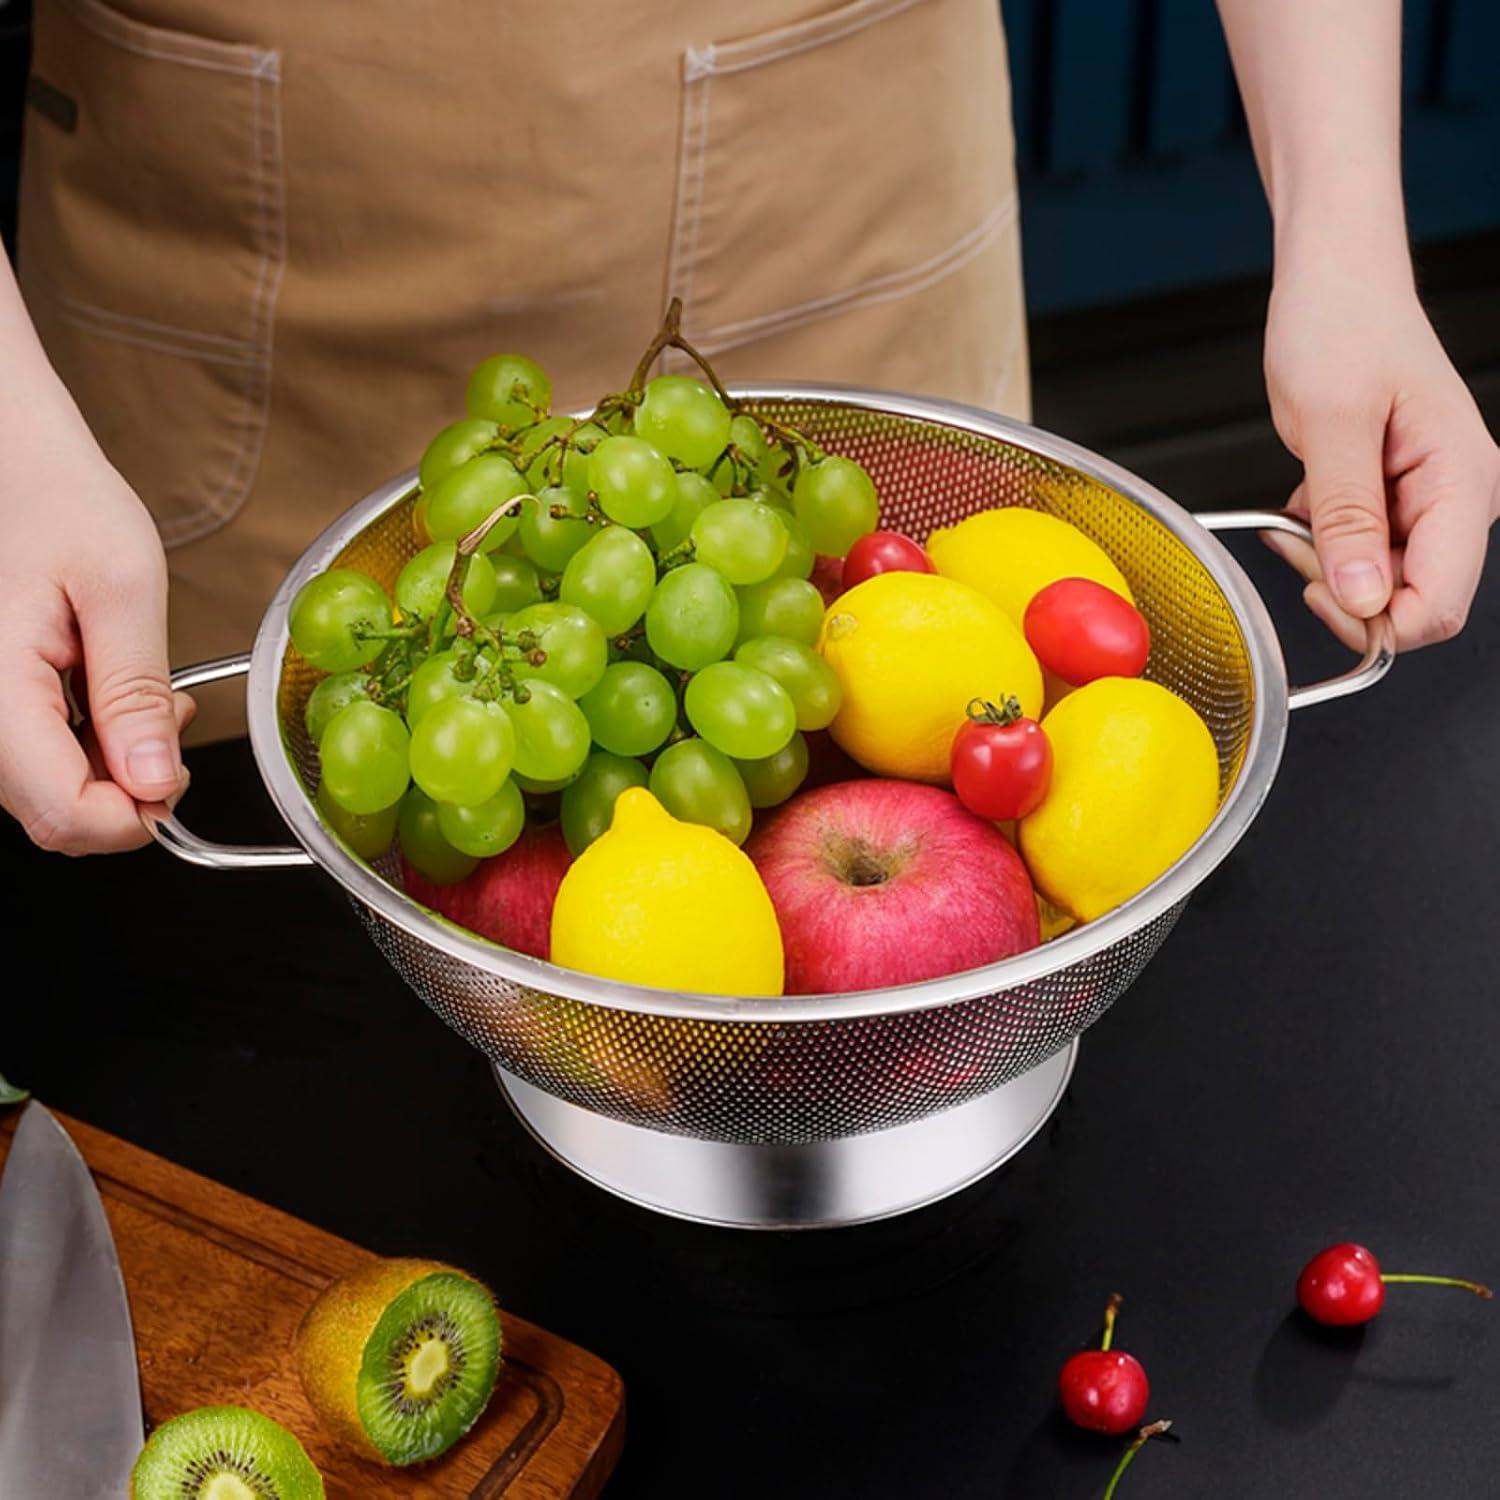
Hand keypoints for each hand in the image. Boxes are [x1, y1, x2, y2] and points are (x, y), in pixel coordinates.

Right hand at [0, 401, 192, 852]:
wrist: (18, 470)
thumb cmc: (64, 508)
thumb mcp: (123, 590)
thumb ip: (135, 692)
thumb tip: (155, 783)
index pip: (63, 813)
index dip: (135, 815)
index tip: (177, 768)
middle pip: (57, 817)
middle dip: (132, 792)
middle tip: (172, 719)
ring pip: (54, 798)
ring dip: (118, 771)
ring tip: (152, 699)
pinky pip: (45, 766)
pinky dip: (96, 751)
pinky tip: (119, 700)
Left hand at [1261, 262, 1499, 650]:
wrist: (1332, 282)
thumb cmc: (1340, 325)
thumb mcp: (1332, 422)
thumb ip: (1347, 516)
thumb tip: (1362, 597)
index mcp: (1464, 481)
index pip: (1442, 603)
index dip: (1377, 622)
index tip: (1319, 592)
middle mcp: (1458, 497)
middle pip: (1411, 601)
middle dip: (1345, 592)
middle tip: (1295, 543)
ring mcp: (1426, 500)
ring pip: (1378, 583)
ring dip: (1326, 566)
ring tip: (1293, 516)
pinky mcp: (1393, 499)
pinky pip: (1359, 553)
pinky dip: (1320, 545)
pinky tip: (1301, 506)